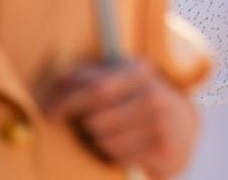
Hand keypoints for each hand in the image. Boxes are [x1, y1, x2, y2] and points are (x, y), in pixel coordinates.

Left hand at [42, 59, 197, 176]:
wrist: (181, 129)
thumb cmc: (137, 102)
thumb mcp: (119, 81)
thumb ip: (89, 77)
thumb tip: (61, 80)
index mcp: (140, 71)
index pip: (97, 88)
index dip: (67, 102)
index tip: (46, 113)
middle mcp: (154, 95)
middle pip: (96, 120)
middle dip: (81, 126)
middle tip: (80, 126)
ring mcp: (161, 124)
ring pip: (104, 140)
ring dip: (98, 140)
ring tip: (108, 133)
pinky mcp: (163, 150)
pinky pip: (119, 156)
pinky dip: (114, 153)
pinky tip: (125, 145)